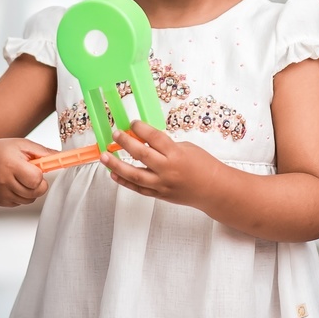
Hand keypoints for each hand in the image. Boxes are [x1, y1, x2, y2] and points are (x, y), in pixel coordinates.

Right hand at [0, 136, 54, 206]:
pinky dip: (21, 195)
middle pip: (35, 192)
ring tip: (20, 177)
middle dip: (38, 183)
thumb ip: (43, 152)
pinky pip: (20, 202)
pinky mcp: (0, 202)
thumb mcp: (21, 145)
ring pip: (29, 199)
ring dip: (30, 190)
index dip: (40, 175)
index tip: (37, 168)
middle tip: (30, 172)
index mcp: (10, 165)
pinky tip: (12, 183)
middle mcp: (4, 182)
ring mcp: (1, 194)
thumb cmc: (0, 150)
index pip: (35, 179)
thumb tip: (61, 157)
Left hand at [100, 121, 223, 208]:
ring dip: (116, 164)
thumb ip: (166, 145)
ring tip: (104, 156)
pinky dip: (124, 182)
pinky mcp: (159, 195)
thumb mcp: (186, 148)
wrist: (214, 189)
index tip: (132, 123)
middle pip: (141, 154)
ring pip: (134, 174)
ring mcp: (162, 184)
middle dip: (125, 142)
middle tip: (114, 134)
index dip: (141, 128)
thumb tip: (145, 140)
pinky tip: (113, 174)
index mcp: (176, 154)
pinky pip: (138, 188)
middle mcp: (167, 169)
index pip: (154, 137)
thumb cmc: (204, 165)